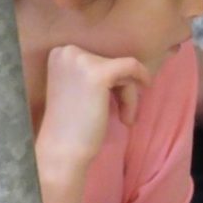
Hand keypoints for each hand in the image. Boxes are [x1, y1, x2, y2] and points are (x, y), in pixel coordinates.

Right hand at [39, 45, 152, 164]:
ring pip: (123, 69)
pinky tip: (138, 101)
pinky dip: (141, 79)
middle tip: (119, 116)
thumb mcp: (79, 89)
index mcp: (60, 53)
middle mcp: (68, 51)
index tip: (109, 104)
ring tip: (123, 119)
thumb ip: (94, 73)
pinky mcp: (99, 73)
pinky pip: (132, 67)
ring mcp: (82, 60)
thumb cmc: (73, 125)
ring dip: (128, 95)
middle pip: (111, 63)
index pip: (98, 60)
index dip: (111, 83)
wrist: (62, 151)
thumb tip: (130, 63)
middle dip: (121, 88)